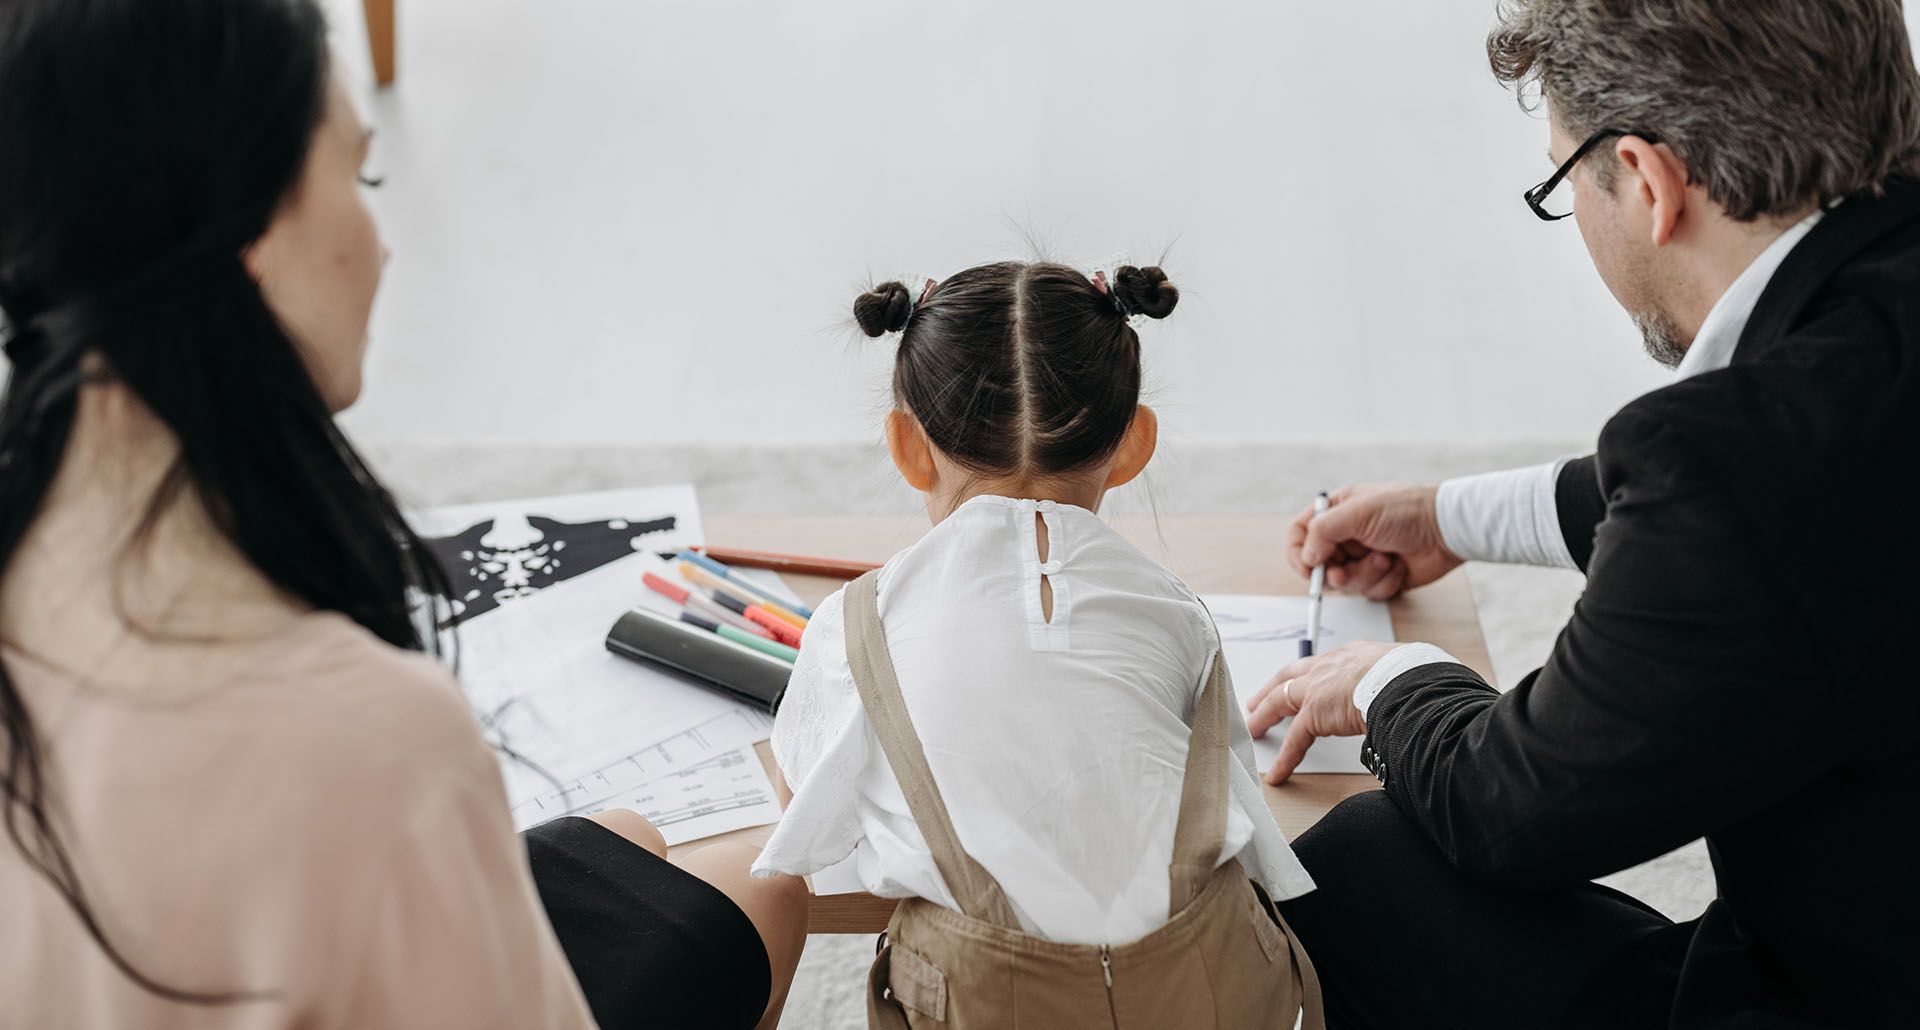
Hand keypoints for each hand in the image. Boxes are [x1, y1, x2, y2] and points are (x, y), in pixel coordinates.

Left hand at [1245, 641, 1396, 783]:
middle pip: (1290, 675)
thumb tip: (1407, 693)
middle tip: (1259, 699)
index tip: (1302, 681)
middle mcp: (1328, 666)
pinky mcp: (1314, 714)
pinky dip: (1285, 759)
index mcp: (1352, 656)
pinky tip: (1277, 773)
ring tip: (1255, 728)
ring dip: (1265, 716)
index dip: (1310, 675)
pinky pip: (1294, 740)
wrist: (1405, 680)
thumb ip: (1394, 682)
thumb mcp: (1402, 670)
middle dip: (1272, 687)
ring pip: (1280, 701)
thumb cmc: (1413, 676)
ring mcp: (1317, 688)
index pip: (1323, 665)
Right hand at [1284, 483, 1461, 600]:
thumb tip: (1307, 557)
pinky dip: (1384, 582)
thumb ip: (1323, 531)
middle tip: (1346, 571)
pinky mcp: (1381, 576)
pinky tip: (1399, 566)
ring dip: (1366, 575)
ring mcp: (1363, 558)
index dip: (1299, 554)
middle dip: (1337, 573)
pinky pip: (1369, 592)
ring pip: (1345, 584)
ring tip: (1386, 559)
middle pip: (1320, 567)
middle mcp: (1346, 536)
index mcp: (1337, 513)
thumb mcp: (1358, 512)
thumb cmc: (1405, 510)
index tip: (1309, 568)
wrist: (1447, 530)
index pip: (1300, 535)